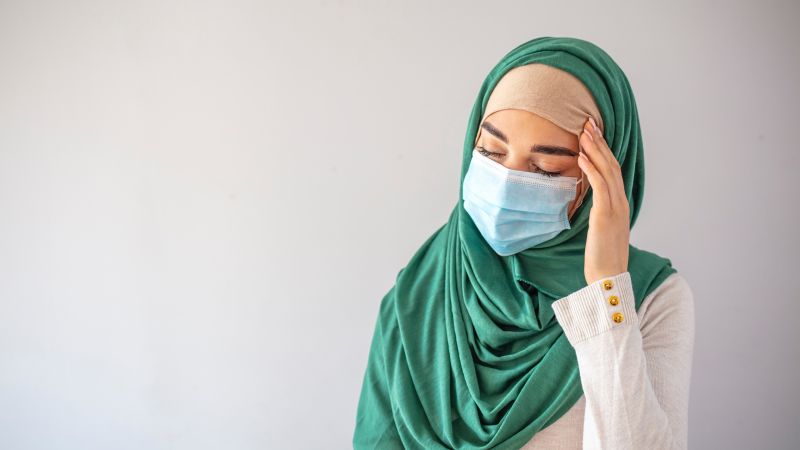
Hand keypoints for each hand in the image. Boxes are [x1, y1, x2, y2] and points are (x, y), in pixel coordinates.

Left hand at [577, 116, 629, 285]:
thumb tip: (590, 198)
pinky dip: (591, 170)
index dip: (604, 150)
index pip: (613, 170)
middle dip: (600, 142)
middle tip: (588, 123)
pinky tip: (581, 157)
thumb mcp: (601, 228)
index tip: (593, 133)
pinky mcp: (605, 216)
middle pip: (612, 165)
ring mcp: (615, 208)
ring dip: (595, 150)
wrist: (608, 276)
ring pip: (607, 171)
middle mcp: (621, 202)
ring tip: (584, 132)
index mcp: (620, 203)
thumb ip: (599, 210)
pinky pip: (599, 187)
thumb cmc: (602, 255)